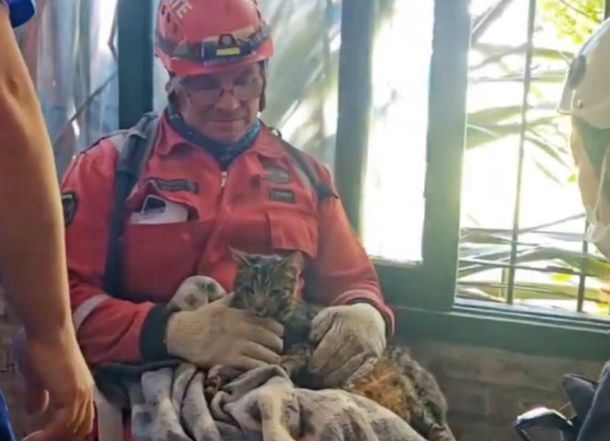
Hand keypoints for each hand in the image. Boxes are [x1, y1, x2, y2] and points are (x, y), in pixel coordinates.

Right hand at [12, 327, 94, 440]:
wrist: (47, 329)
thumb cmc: (40, 346)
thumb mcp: (36, 377)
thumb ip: (39, 395)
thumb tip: (36, 411)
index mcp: (82, 388)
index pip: (81, 421)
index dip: (65, 434)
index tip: (43, 438)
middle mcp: (86, 392)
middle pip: (81, 429)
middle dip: (62, 440)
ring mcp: (82, 393)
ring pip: (73, 429)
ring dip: (53, 440)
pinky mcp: (72, 394)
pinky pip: (63, 425)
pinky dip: (50, 436)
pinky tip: (33, 439)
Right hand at [166, 293, 284, 369]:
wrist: (182, 333)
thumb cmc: (200, 318)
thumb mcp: (218, 304)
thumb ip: (233, 299)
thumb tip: (243, 291)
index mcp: (241, 315)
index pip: (267, 321)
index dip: (277, 329)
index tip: (281, 333)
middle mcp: (242, 329)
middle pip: (269, 338)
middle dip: (277, 345)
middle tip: (279, 349)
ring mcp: (236, 345)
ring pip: (263, 353)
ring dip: (272, 357)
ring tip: (276, 360)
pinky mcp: (229, 359)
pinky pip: (251, 364)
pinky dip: (260, 366)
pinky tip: (264, 368)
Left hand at [309, 303, 385, 386]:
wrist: (372, 317)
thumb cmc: (345, 318)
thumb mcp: (330, 314)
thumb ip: (318, 325)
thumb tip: (312, 340)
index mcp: (343, 329)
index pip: (328, 348)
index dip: (318, 360)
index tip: (311, 367)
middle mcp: (356, 340)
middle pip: (337, 360)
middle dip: (324, 371)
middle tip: (315, 377)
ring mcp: (366, 349)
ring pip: (349, 368)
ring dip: (335, 378)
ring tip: (325, 382)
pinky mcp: (374, 357)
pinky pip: (362, 371)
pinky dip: (351, 378)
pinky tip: (341, 383)